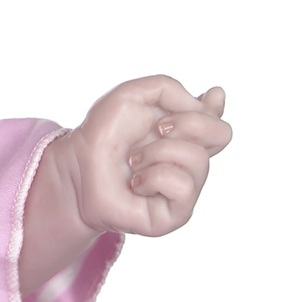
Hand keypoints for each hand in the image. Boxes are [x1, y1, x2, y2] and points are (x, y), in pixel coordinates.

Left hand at [65, 76, 230, 235]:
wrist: (78, 165)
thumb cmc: (103, 134)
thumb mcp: (131, 96)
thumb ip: (168, 88)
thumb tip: (205, 104)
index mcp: (185, 135)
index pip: (218, 122)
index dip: (215, 108)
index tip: (207, 96)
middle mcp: (189, 161)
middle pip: (222, 134)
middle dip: (188, 123)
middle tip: (157, 128)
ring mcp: (185, 189)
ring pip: (197, 159)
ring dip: (157, 152)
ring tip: (134, 160)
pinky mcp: (176, 213)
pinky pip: (182, 187)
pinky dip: (153, 177)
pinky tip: (136, 183)